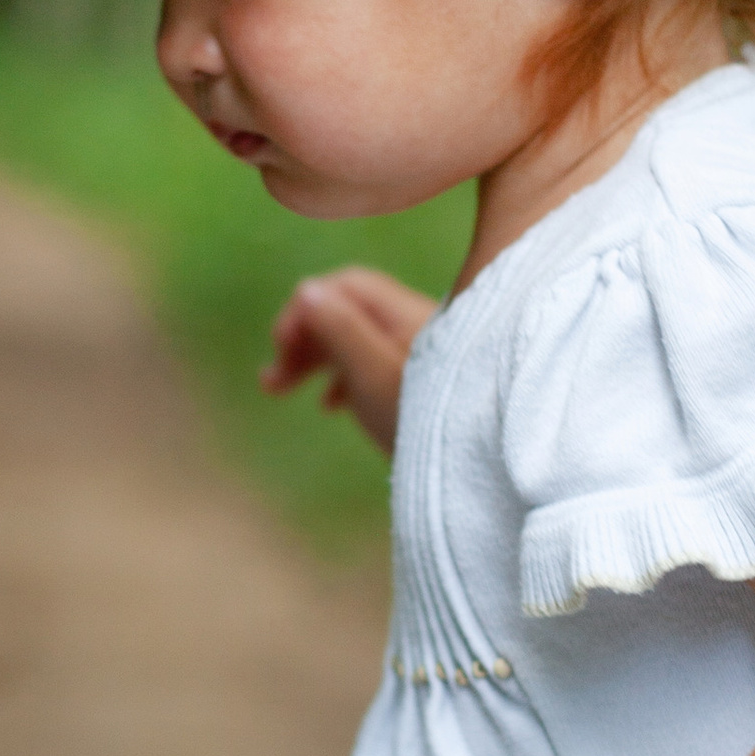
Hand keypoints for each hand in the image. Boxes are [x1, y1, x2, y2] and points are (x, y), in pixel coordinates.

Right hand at [262, 268, 438, 453]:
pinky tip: (330, 404)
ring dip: (316, 359)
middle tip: (270, 379)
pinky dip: (343, 376)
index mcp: (403, 314)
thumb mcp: (373, 375)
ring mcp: (423, 352)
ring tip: (281, 390)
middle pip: (348, 311)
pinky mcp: (424, 381)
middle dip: (304, 338)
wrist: (483, 468)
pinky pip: (374, 363)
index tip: (280, 348)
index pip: (344, 287)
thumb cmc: (424, 419)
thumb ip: (341, 329)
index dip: (304, 309)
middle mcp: (415, 324)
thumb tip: (306, 289)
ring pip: (357, 339)